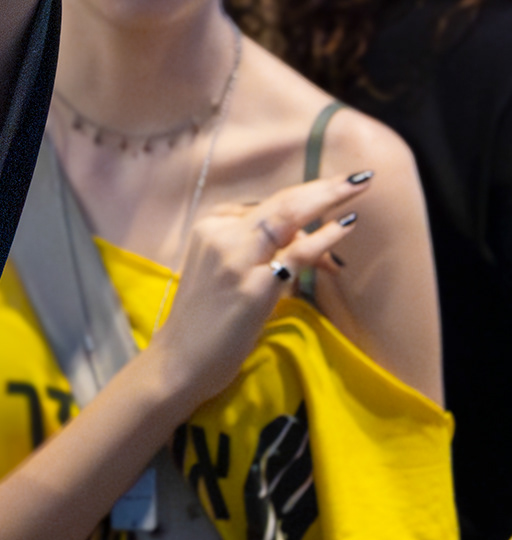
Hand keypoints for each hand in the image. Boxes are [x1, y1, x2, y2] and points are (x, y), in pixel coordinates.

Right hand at [145, 169, 371, 418]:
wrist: (178, 362)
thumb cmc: (202, 323)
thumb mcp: (225, 274)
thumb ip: (257, 252)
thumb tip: (305, 239)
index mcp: (210, 227)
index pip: (266, 206)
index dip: (305, 202)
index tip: (334, 205)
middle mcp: (220, 235)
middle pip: (280, 203)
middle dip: (323, 187)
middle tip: (360, 177)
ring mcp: (235, 259)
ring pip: (287, 218)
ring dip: (327, 200)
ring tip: (359, 188)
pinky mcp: (252, 287)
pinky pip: (294, 254)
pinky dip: (322, 239)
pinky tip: (344, 227)